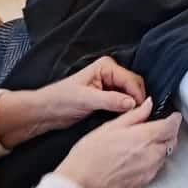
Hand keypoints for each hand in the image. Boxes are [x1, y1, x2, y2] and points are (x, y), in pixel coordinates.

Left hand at [0, 56, 145, 146]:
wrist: (46, 111)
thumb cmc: (61, 100)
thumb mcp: (86, 100)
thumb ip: (110, 100)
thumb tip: (132, 103)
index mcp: (106, 67)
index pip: (131, 80)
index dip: (137, 96)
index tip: (140, 112)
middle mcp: (110, 73)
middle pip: (134, 86)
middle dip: (137, 100)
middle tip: (137, 118)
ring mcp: (109, 85)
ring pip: (131, 95)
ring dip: (132, 106)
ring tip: (133, 120)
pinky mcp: (107, 97)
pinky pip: (124, 102)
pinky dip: (126, 110)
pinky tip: (126, 119)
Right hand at [55, 96, 180, 187]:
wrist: (82, 184)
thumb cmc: (90, 156)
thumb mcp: (110, 127)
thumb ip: (134, 115)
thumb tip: (148, 104)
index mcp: (144, 137)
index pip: (171, 126)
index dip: (174, 119)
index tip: (172, 116)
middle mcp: (151, 154)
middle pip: (171, 140)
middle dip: (169, 133)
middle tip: (158, 127)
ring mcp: (149, 169)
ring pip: (165, 154)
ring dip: (161, 146)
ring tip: (144, 143)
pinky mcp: (145, 181)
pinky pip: (157, 167)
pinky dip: (153, 160)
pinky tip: (138, 157)